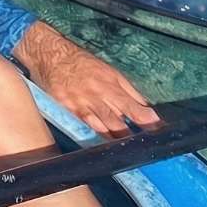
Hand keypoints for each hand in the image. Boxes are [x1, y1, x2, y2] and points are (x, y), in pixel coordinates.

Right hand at [13, 23, 160, 138]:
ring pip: (100, 127)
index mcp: (109, 84)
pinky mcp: (65, 108)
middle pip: (117, 121)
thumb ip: (127, 90)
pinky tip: (101, 147)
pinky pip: (82, 126)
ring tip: (125, 153)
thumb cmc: (81, 61)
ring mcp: (79, 103)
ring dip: (113, 140)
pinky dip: (93, 136)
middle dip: (130, 136)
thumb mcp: (109, 71)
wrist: (50, 54)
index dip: (145, 120)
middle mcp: (96, 94)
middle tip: (142, 148)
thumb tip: (145, 106)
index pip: (132, 106)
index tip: (157, 130)